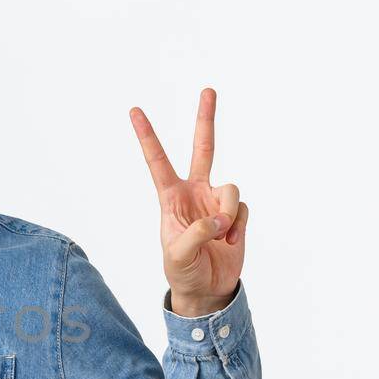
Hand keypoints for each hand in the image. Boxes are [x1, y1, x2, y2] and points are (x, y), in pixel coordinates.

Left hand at [131, 87, 248, 314]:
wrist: (207, 289)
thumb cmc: (182, 271)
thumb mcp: (178, 255)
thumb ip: (196, 234)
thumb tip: (220, 217)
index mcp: (171, 198)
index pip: (157, 162)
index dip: (147, 136)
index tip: (134, 111)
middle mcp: (195, 192)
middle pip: (203, 148)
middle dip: (206, 119)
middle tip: (208, 89)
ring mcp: (217, 200)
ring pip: (231, 188)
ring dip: (228, 215)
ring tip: (221, 237)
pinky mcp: (237, 213)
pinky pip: (244, 209)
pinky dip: (239, 226)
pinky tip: (230, 241)